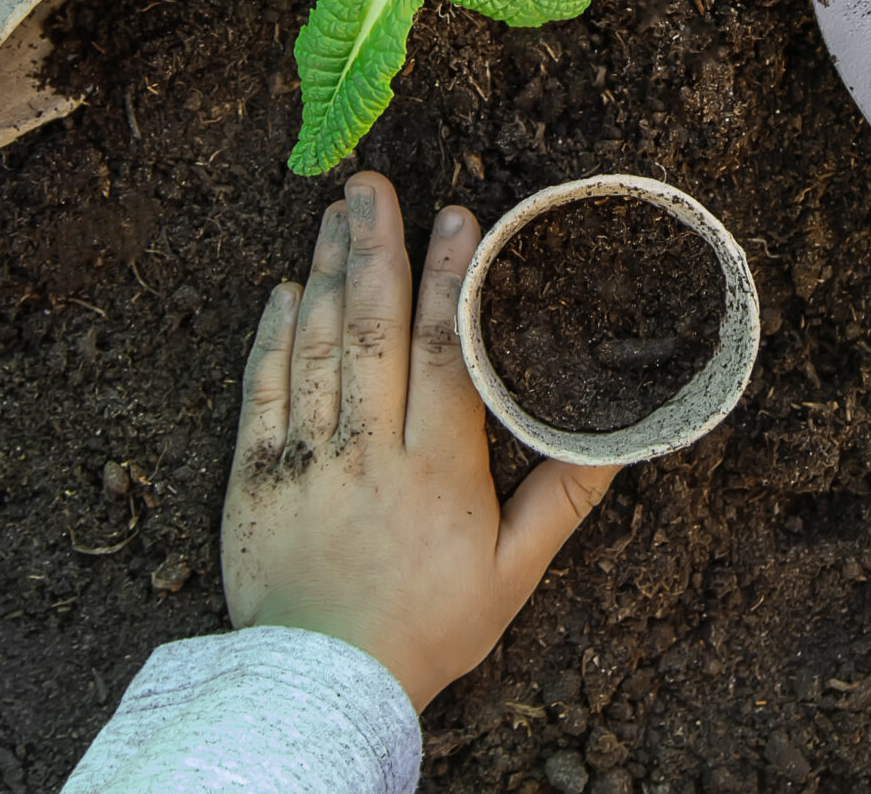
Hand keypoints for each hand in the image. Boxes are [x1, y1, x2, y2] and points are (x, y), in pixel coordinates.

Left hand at [221, 173, 618, 708]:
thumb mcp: (512, 574)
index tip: (458, 217)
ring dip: (324, 274)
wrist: (324, 686)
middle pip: (373, 331)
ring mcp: (306, 462)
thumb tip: (615, 441)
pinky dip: (270, 337)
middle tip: (375, 185)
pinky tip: (284, 291)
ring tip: (334, 214)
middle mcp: (368, 454)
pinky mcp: (255, 479)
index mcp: (436, 471)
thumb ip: (561, 500)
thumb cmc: (426, 629)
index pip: (444, 354)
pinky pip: (261, 393)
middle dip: (376, 248)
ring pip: (316, 349)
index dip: (451, 279)